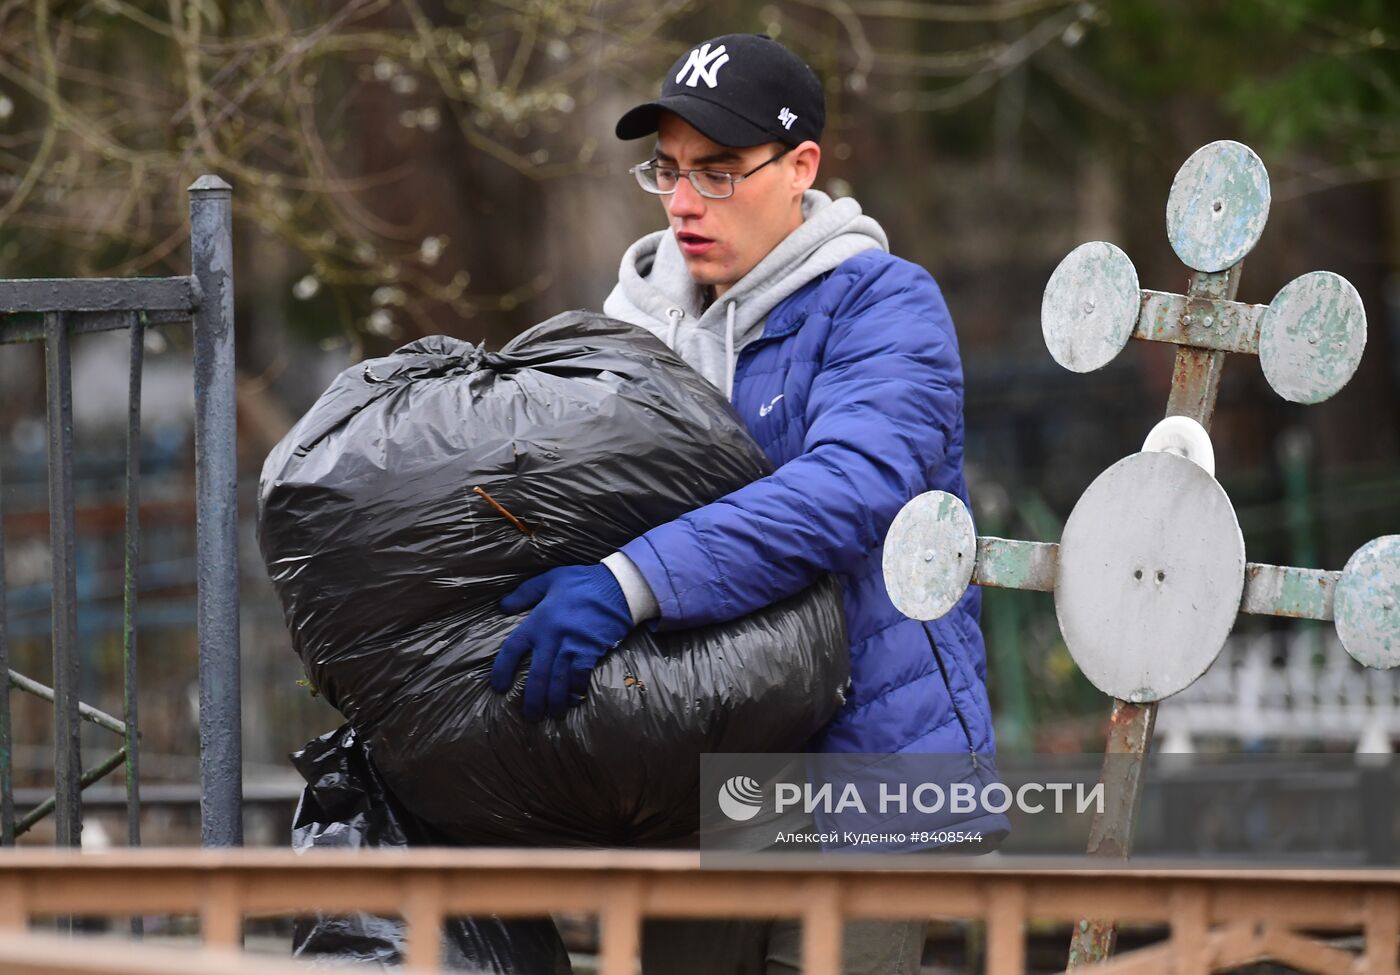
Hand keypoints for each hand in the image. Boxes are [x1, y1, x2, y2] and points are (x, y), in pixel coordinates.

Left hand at [490, 564, 634, 720]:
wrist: (617, 586)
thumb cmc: (582, 582)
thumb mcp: (550, 580)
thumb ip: (525, 593)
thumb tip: (503, 607)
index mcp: (537, 621)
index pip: (512, 649)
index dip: (502, 669)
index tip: (499, 687)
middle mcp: (552, 638)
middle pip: (536, 676)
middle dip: (533, 700)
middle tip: (530, 716)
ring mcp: (572, 646)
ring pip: (558, 682)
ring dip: (554, 702)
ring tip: (553, 714)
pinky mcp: (591, 651)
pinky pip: (580, 677)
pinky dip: (576, 691)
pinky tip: (574, 700)